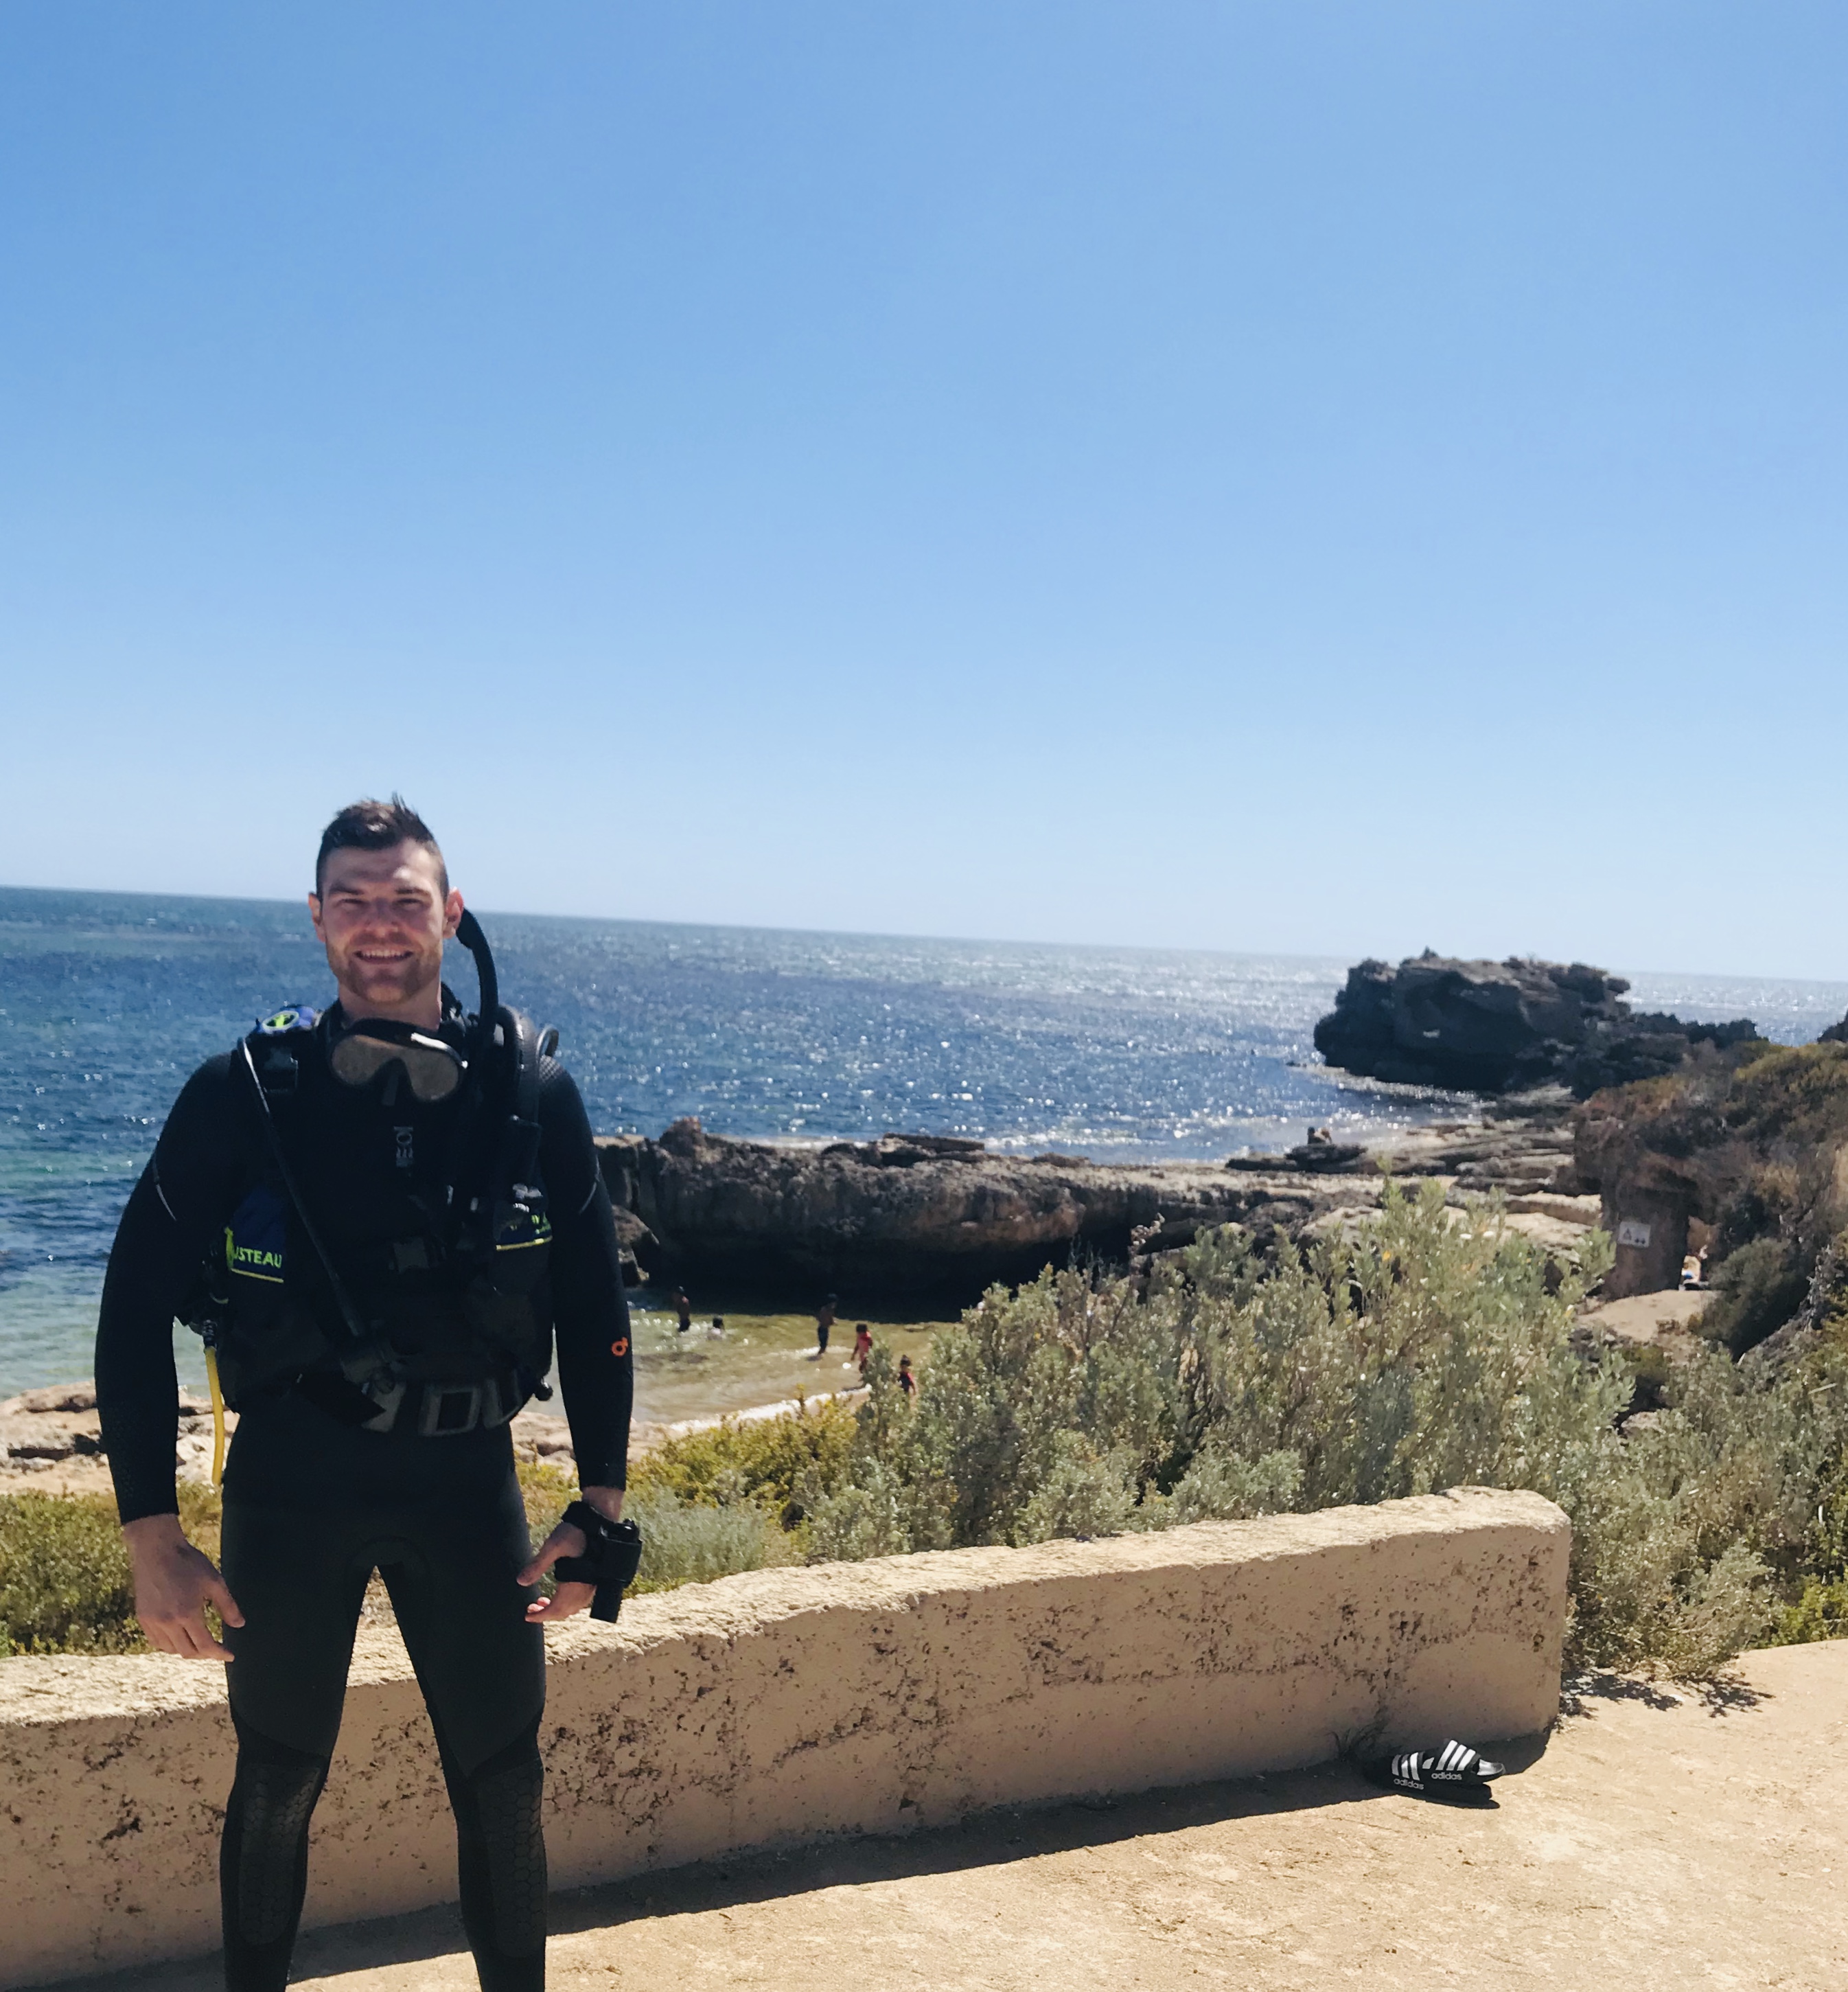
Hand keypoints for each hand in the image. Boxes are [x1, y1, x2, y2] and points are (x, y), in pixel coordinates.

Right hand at [124, 1514, 244, 1661]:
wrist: (156, 1550)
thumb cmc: (188, 1562)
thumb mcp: (214, 1581)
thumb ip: (228, 1605)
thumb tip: (239, 1625)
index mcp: (187, 1614)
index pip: (205, 1646)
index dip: (219, 1653)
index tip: (230, 1655)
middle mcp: (168, 1622)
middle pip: (187, 1652)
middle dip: (205, 1655)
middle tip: (217, 1650)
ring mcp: (152, 1622)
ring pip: (171, 1649)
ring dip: (187, 1651)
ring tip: (200, 1644)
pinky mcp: (143, 1618)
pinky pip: (156, 1642)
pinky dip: (170, 1645)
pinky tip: (180, 1638)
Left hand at [521, 1484, 623, 1622]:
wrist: (599, 1520)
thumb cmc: (576, 1531)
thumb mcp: (553, 1546)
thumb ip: (537, 1565)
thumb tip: (520, 1582)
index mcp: (575, 1584)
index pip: (556, 1610)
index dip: (541, 1616)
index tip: (527, 1616)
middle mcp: (586, 1588)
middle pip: (565, 1612)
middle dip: (547, 1614)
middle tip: (531, 1608)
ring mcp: (593, 1584)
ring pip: (573, 1607)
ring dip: (557, 1608)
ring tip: (542, 1601)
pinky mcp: (596, 1578)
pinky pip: (580, 1599)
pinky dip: (567, 1602)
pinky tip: (560, 1593)